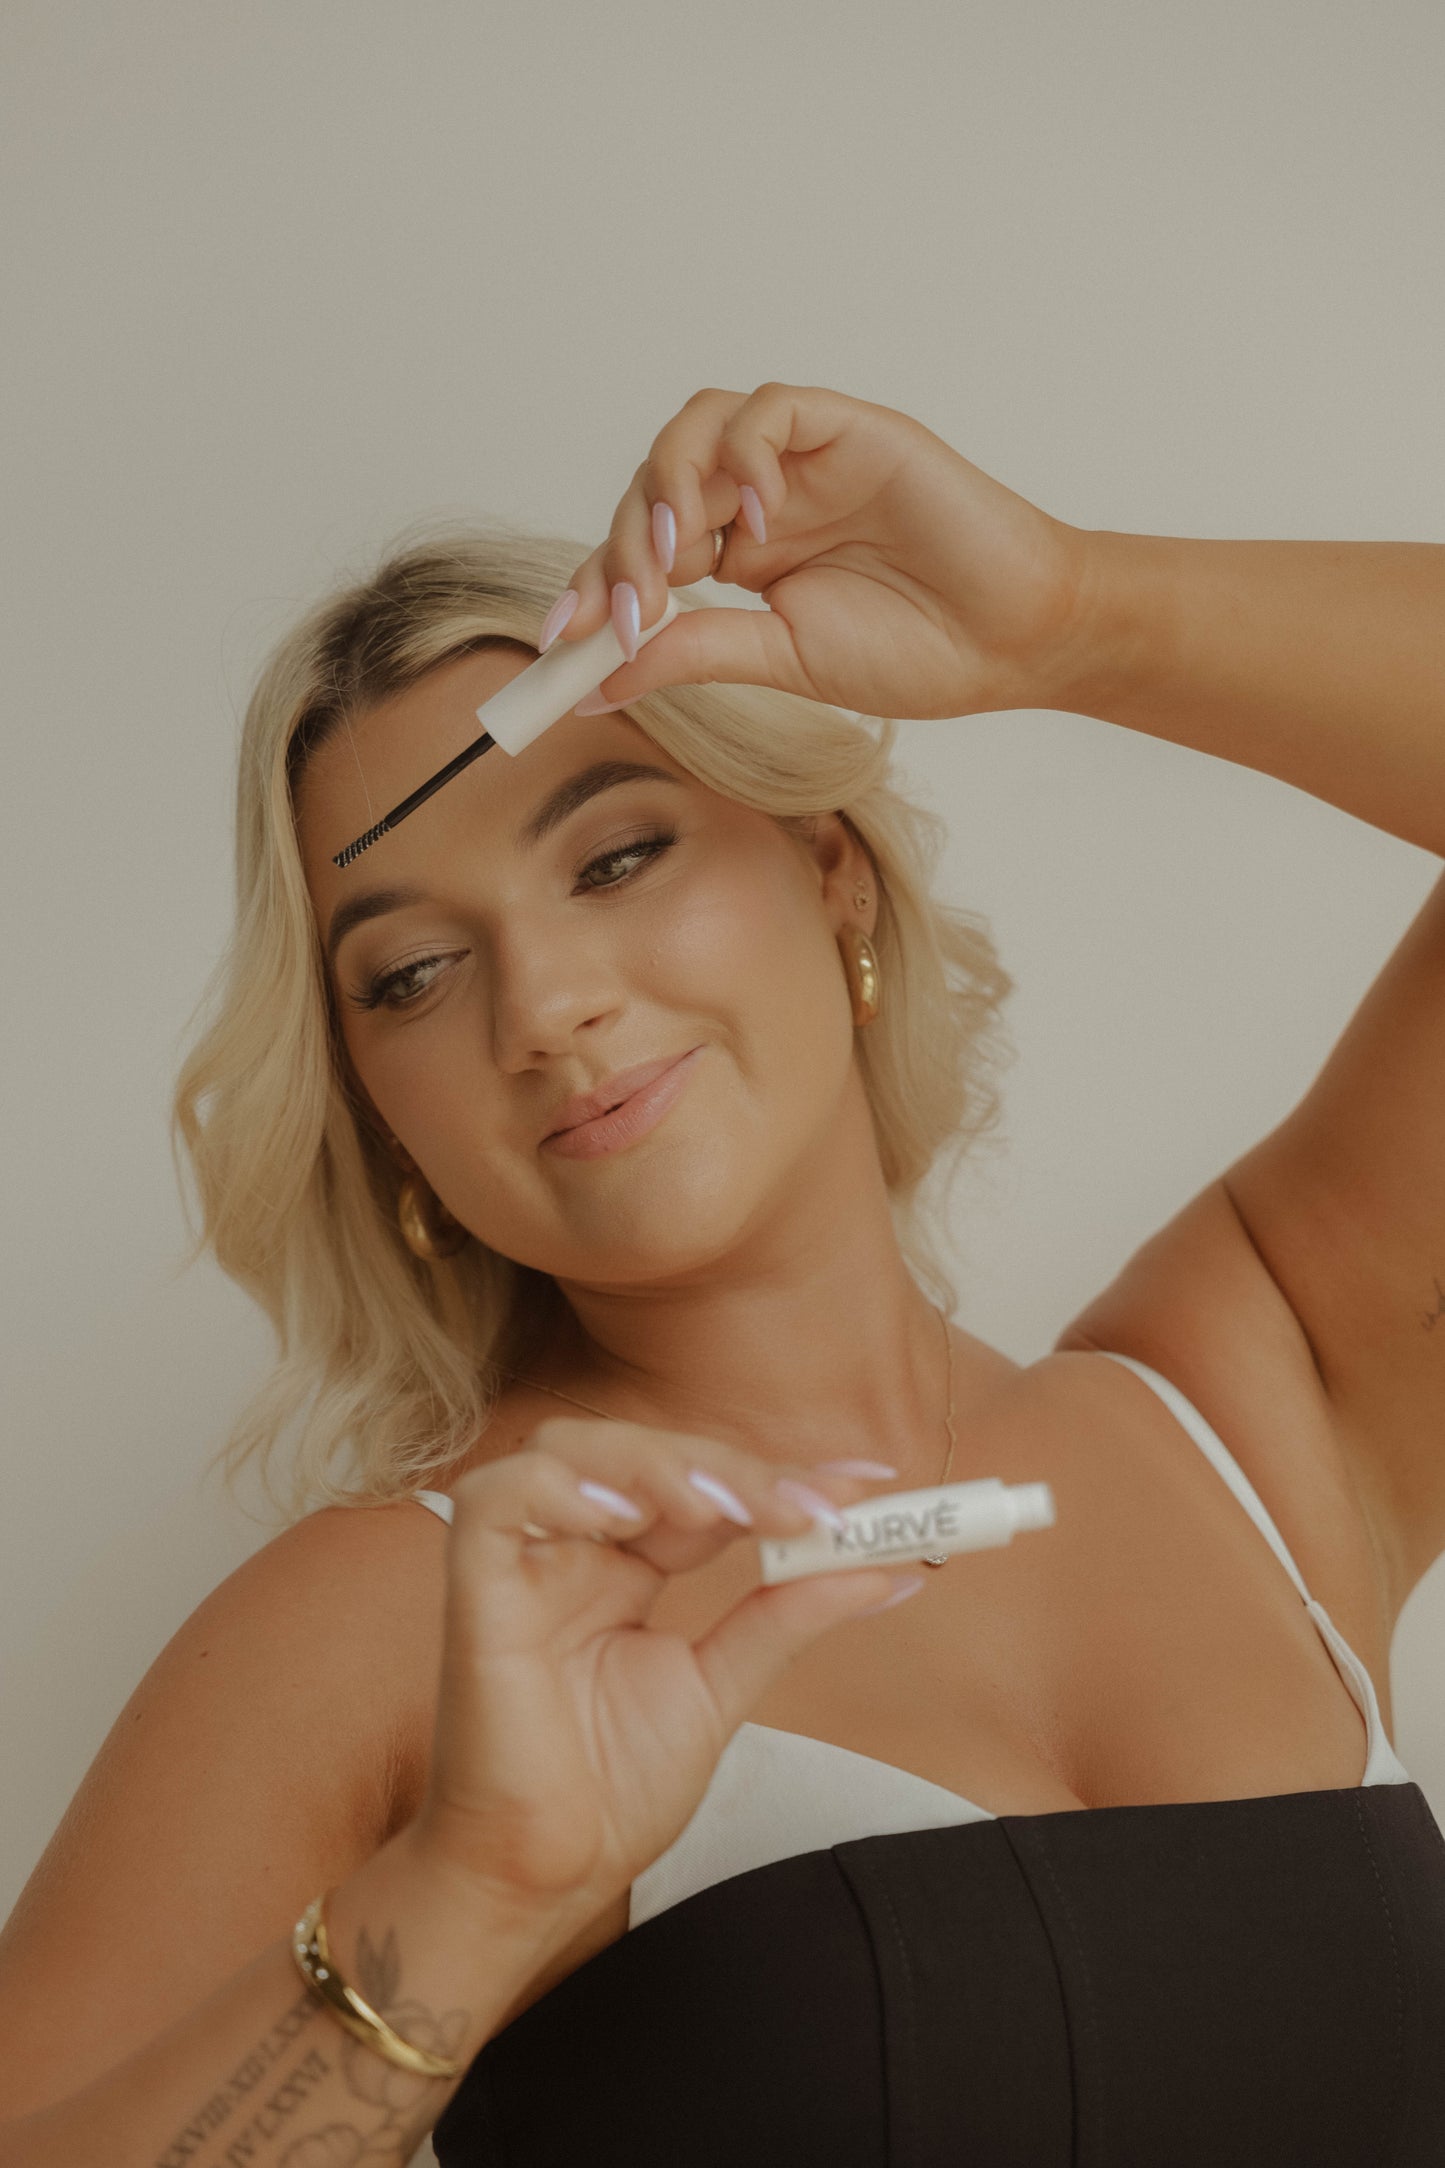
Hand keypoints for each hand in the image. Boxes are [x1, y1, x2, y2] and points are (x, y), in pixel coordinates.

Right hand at [409, 1416, 916, 1919]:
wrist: (540, 1882)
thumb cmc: (609, 1794)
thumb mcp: (720, 1689)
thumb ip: (787, 1617)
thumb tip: (888, 1571)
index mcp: (624, 1567)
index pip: (702, 1485)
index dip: (778, 1473)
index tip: (867, 1485)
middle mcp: (571, 1551)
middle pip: (643, 1453)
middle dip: (732, 1466)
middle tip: (808, 1508)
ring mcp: (520, 1564)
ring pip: (568, 1449)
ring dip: (656, 1463)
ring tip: (724, 1507)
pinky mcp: (474, 1590)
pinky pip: (495, 1499)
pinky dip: (558, 1488)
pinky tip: (624, 1519)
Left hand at [547, 380, 1096, 723]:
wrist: (1015, 641)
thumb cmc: (920, 650)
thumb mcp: (782, 660)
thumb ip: (692, 655)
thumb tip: (596, 684)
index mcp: (742, 555)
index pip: (644, 551)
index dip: (597, 587)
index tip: (563, 642)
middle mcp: (761, 498)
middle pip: (653, 489)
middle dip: (624, 551)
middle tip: (625, 614)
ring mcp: (801, 461)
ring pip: (694, 429)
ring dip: (666, 490)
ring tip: (674, 560)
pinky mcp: (847, 428)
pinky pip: (768, 411)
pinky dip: (745, 453)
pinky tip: (755, 519)